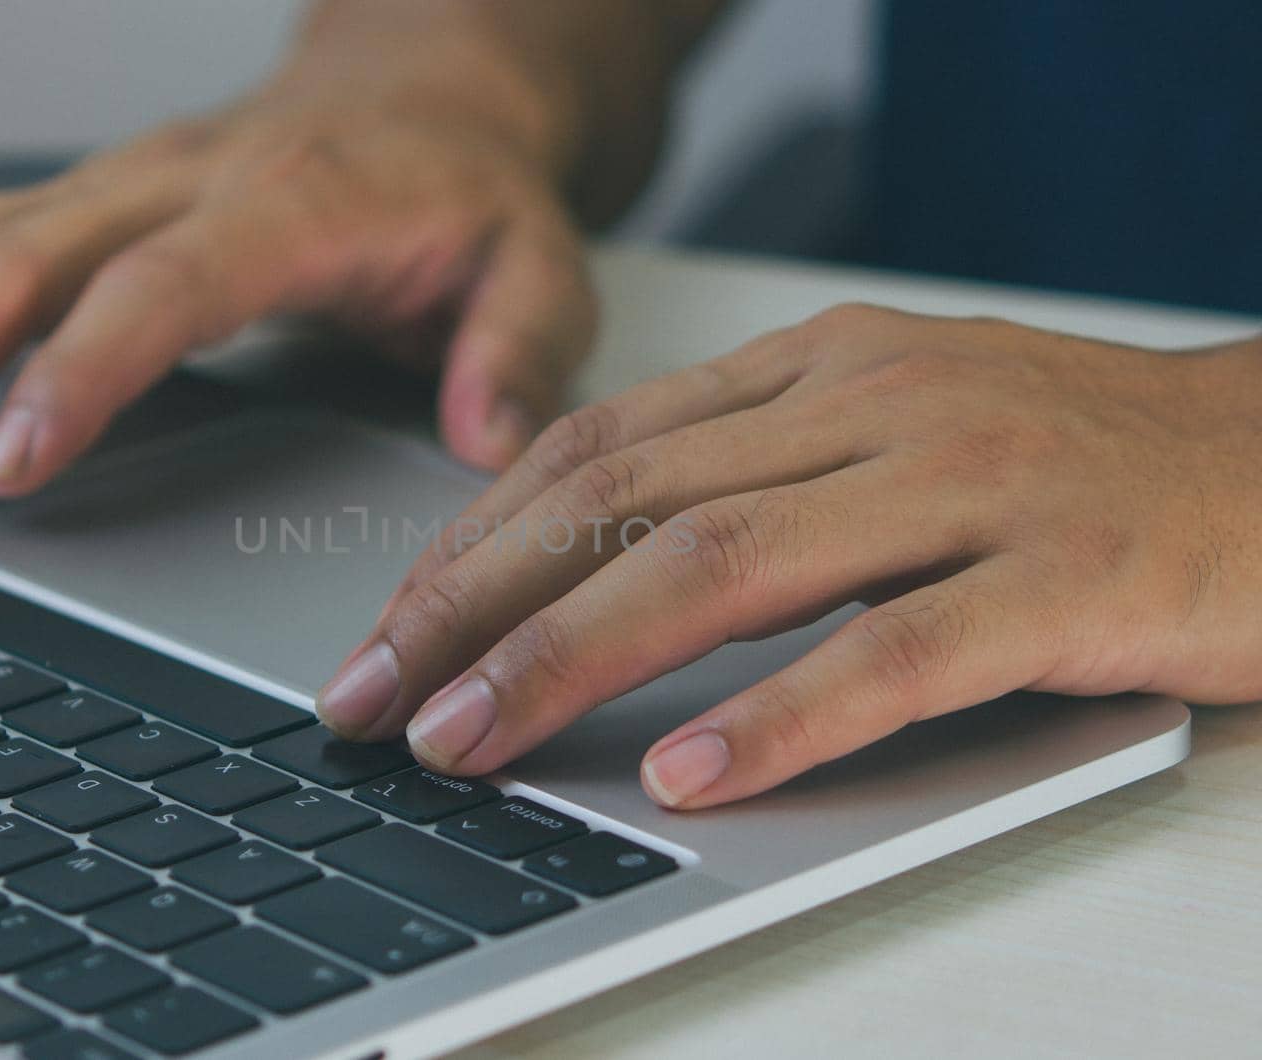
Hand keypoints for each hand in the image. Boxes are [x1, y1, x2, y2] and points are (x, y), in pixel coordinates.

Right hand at [0, 70, 594, 517]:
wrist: (429, 98)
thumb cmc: (471, 195)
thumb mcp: (539, 265)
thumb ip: (521, 348)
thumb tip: (481, 433)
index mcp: (291, 204)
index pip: (159, 284)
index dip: (75, 372)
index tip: (3, 464)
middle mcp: (184, 180)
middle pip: (15, 257)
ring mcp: (122, 183)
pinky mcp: (89, 201)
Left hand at [317, 304, 1261, 807]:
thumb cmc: (1069, 464)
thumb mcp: (885, 436)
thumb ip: (750, 480)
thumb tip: (583, 568)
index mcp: (817, 368)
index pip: (596, 446)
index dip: (473, 542)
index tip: (392, 631)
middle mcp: (870, 404)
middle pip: (623, 502)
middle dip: (474, 607)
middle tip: (377, 699)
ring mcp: (966, 481)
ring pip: (723, 565)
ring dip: (572, 659)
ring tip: (473, 740)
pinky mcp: (1059, 575)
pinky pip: (893, 650)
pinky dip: (777, 717)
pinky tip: (689, 772)